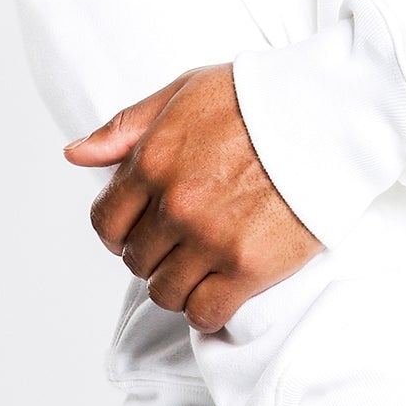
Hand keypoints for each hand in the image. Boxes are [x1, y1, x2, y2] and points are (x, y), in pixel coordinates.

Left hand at [64, 64, 323, 330]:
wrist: (330, 114)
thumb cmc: (259, 97)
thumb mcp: (184, 93)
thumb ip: (127, 126)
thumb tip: (76, 153)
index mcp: (153, 160)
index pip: (107, 222)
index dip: (119, 230)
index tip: (140, 229)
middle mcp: (175, 204)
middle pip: (137, 260)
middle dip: (154, 252)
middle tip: (183, 241)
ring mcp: (210, 238)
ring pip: (165, 292)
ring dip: (178, 284)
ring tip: (202, 265)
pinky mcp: (248, 267)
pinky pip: (204, 313)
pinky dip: (206, 309)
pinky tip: (220, 289)